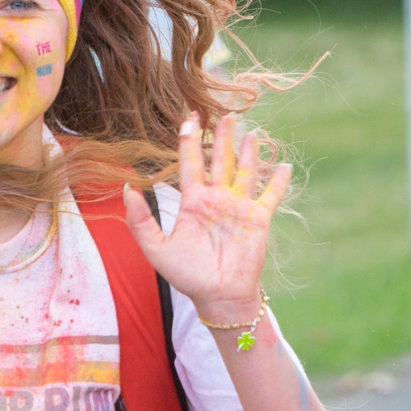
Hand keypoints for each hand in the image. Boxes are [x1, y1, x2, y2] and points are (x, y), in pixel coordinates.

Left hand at [123, 112, 291, 323]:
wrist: (217, 296)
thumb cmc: (186, 275)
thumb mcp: (156, 248)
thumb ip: (141, 220)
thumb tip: (127, 188)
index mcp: (193, 201)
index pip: (190, 162)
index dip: (189, 139)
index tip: (189, 116)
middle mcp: (217, 199)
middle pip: (219, 159)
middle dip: (221, 136)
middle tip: (225, 113)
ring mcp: (239, 207)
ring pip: (245, 171)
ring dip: (248, 151)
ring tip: (251, 131)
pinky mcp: (258, 219)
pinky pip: (270, 195)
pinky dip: (278, 180)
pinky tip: (283, 163)